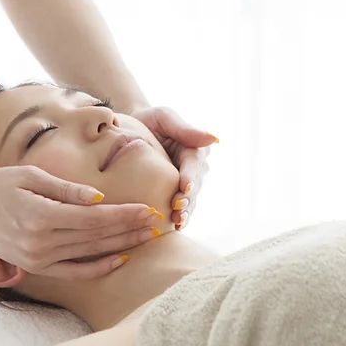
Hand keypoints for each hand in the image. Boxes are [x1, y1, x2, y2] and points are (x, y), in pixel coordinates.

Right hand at [0, 165, 163, 279]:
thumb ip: (65, 189)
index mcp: (40, 216)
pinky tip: (119, 259)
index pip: (93, 218)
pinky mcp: (35, 267)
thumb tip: (99, 198)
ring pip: (89, 254)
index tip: (147, 209)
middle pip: (97, 237)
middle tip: (158, 222)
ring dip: (121, 245)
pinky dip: (98, 267)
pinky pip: (73, 272)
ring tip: (147, 237)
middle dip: (130, 229)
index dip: (123, 215)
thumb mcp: (28, 176)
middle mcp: (40, 243)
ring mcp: (37, 259)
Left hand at [128, 106, 216, 229]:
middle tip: (177, 209)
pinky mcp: (174, 193)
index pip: (194, 164)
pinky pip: (180, 206)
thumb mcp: (164, 117)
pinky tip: (173, 228)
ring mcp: (186, 182)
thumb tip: (214, 138)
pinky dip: (178, 217)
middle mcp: (194, 168)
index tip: (184, 188)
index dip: (190, 177)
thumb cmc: (148, 120)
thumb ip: (185, 128)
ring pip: (189, 199)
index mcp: (194, 149)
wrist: (130, 132)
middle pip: (194, 185)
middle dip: (187, 199)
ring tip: (177, 222)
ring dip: (185, 211)